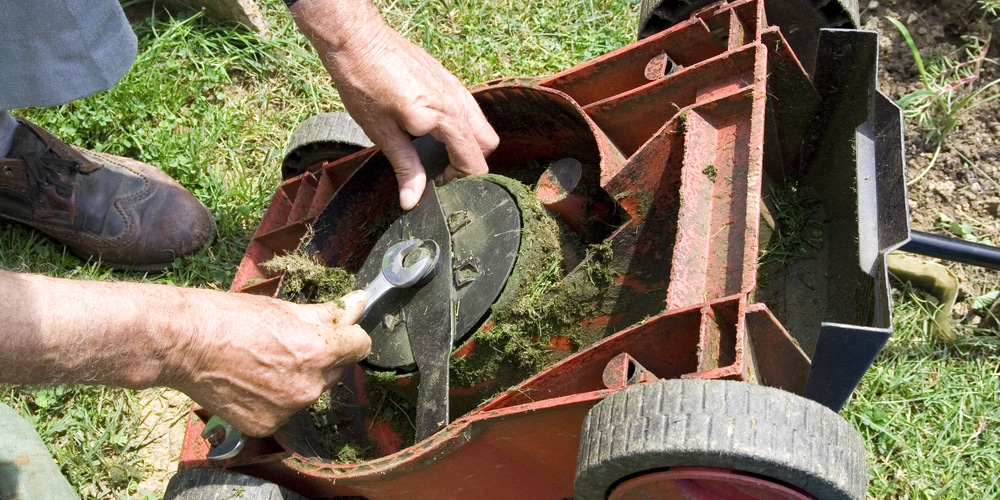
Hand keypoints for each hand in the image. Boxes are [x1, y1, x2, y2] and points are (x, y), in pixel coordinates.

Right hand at [168, 290, 370, 436]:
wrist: (185, 344)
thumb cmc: (230, 318)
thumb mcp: (286, 309)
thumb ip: (328, 313)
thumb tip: (359, 303)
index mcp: (318, 352)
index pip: (360, 345)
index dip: (349, 335)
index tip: (338, 331)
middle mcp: (308, 386)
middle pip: (335, 370)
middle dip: (321, 357)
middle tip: (288, 342)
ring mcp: (287, 410)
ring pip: (309, 391)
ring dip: (298, 378)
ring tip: (264, 360)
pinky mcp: (266, 425)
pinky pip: (284, 410)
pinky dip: (274, 398)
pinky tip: (251, 381)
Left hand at [290, 0, 499, 209]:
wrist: (356, 40)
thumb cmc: (364, 83)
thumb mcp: (382, 134)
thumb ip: (405, 168)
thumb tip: (412, 201)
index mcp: (444, 118)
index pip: (474, 161)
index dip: (462, 181)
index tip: (440, 185)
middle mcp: (457, 101)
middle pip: (487, 144)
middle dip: (471, 163)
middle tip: (442, 172)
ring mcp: (455, 86)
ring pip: (481, 124)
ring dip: (468, 143)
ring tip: (438, 152)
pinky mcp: (447, 78)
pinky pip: (468, 108)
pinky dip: (461, 126)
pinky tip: (433, 129)